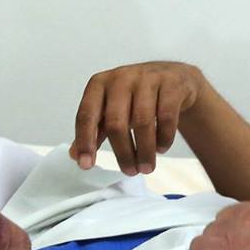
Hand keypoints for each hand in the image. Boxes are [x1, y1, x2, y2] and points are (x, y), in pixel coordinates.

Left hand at [71, 61, 206, 175]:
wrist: (174, 77)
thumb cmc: (136, 96)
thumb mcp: (112, 109)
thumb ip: (94, 130)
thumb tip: (76, 156)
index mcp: (99, 84)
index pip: (86, 115)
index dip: (85, 141)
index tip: (86, 165)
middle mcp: (121, 78)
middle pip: (116, 122)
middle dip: (123, 153)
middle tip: (130, 171)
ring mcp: (147, 78)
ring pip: (143, 122)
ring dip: (145, 150)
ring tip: (146, 167)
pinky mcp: (171, 84)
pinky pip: (166, 117)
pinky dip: (163, 137)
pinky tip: (162, 148)